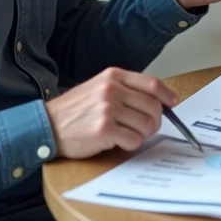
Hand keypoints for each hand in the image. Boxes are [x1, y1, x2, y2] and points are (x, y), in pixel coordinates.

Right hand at [45, 67, 178, 157]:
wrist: (47, 125)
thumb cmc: (74, 110)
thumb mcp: (99, 88)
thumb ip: (124, 90)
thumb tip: (157, 101)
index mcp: (114, 76)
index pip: (151, 83)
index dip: (167, 95)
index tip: (174, 103)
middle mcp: (112, 89)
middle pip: (153, 106)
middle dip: (155, 121)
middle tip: (146, 129)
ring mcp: (108, 108)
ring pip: (146, 125)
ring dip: (142, 135)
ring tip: (127, 135)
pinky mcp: (104, 129)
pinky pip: (134, 140)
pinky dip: (131, 144)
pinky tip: (117, 142)